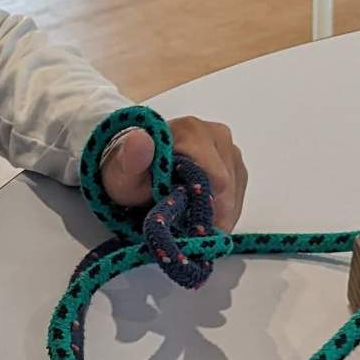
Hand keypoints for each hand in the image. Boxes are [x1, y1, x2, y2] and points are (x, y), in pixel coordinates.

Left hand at [101, 115, 247, 231]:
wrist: (131, 168)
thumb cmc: (128, 173)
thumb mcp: (122, 173)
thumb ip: (130, 159)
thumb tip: (139, 140)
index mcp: (192, 131)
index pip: (217, 179)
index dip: (205, 209)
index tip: (188, 228)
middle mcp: (216, 134)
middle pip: (228, 188)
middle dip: (210, 214)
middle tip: (184, 227)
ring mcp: (228, 148)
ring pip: (235, 193)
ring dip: (216, 215)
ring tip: (188, 219)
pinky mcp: (234, 163)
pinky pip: (237, 194)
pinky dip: (221, 211)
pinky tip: (199, 214)